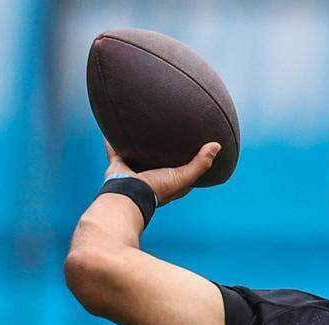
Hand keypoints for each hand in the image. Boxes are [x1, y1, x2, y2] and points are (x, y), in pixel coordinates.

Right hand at [104, 140, 220, 206]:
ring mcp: (135, 171)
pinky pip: (115, 150)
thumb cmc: (157, 189)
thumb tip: (217, 145)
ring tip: (142, 125)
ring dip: (139, 143)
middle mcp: (152, 176)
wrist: (128, 195)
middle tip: (169, 129)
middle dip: (163, 148)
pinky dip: (112, 141)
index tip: (197, 144)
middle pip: (159, 159)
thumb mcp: (184, 177)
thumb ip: (200, 163)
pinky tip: (111, 129)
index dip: (190, 159)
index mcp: (169, 181)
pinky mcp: (120, 166)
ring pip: (138, 153)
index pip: (184, 169)